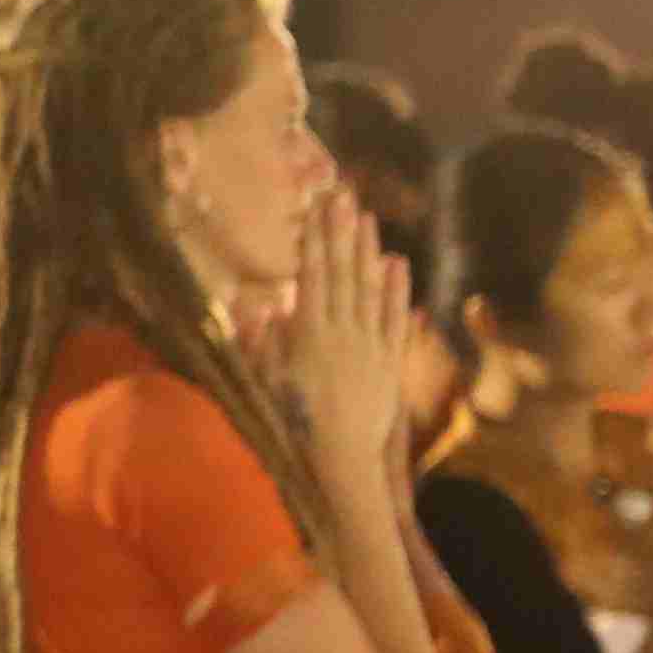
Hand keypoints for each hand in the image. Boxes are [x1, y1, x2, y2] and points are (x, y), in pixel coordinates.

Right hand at [276, 176, 414, 466]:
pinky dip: (397, 289)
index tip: (314, 212)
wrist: (342, 455)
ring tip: (366, 217)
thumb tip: (255, 306)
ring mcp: (371, 343)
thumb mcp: (266, 382)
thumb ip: (260, 343)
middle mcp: (343, 331)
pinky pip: (395, 317)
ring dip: (366, 250)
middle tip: (341, 197)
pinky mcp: (391, 359)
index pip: (312, 277)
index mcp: (309, 335)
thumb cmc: (296, 421)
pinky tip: (396, 263)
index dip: (314, 242)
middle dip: (340, 233)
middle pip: (342, 273)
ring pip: (369, 288)